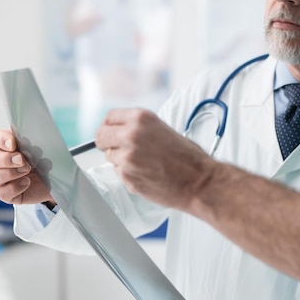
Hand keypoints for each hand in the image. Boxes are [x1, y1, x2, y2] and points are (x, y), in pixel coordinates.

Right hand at [0, 129, 54, 204]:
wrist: (55, 180)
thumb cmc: (44, 162)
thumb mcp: (42, 148)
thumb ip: (31, 142)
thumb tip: (26, 140)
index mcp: (5, 146)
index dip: (1, 140)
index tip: (12, 143)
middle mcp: (0, 162)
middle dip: (6, 159)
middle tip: (22, 160)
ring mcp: (2, 179)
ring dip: (10, 173)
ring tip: (27, 170)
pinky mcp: (7, 194)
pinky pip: (2, 193)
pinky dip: (14, 188)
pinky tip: (26, 182)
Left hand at [95, 108, 215, 210]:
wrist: (199, 181)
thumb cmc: (188, 157)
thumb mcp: (162, 129)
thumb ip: (138, 128)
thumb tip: (119, 132)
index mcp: (141, 118)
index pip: (108, 118)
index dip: (110, 127)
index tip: (112, 133)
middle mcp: (131, 135)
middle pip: (100, 136)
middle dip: (107, 143)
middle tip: (119, 150)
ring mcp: (127, 157)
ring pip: (109, 157)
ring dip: (120, 161)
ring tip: (143, 164)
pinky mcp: (126, 176)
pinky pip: (118, 173)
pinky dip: (128, 174)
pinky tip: (146, 174)